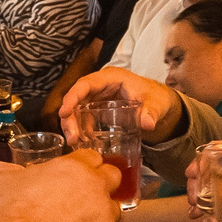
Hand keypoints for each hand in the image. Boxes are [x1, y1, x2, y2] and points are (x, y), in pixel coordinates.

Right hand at [0, 151, 121, 221]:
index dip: (86, 167)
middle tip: (88, 197)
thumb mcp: (8, 179)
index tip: (81, 176)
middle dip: (103, 185)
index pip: (93, 157)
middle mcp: (94, 184)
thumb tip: (23, 177)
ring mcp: (104, 210)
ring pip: (113, 208)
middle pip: (113, 176)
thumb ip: (26, 173)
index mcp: (74, 166)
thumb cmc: (12, 212)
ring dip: (101, 214)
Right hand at [54, 68, 181, 143]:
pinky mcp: (97, 109)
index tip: (64, 112)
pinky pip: (83, 118)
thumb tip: (148, 123)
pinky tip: (82, 143)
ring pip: (76, 109)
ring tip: (73, 142)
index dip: (73, 97)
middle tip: (72, 137)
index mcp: (111, 78)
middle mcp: (100, 86)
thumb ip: (151, 112)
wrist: (158, 105)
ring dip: (72, 125)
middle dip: (69, 117)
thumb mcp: (155, 104)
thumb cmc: (155, 98)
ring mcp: (97, 97)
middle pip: (76, 98)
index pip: (86, 84)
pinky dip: (80, 130)